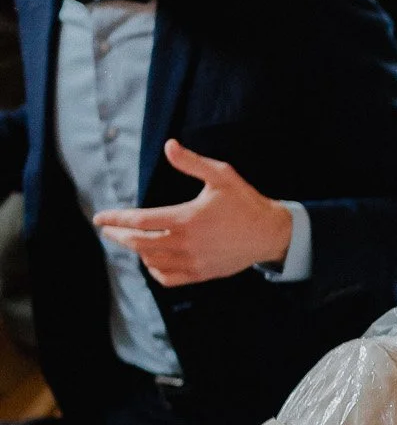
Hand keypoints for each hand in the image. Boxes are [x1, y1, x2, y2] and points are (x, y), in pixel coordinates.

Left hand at [93, 138, 292, 285]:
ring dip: (137, 251)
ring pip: (151, 261)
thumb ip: (192, 163)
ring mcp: (192, 261)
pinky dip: (154, 270)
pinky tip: (152, 259)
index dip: (116, 219)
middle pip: (139, 243)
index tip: (99, 218)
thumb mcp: (221, 175)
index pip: (140, 221)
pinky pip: (167, 278)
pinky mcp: (200, 274)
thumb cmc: (244, 202)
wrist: (269, 233)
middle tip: (108, 230)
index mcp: (186, 218)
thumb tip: (169, 146)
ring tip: (131, 240)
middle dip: (119, 236)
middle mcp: (186, 243)